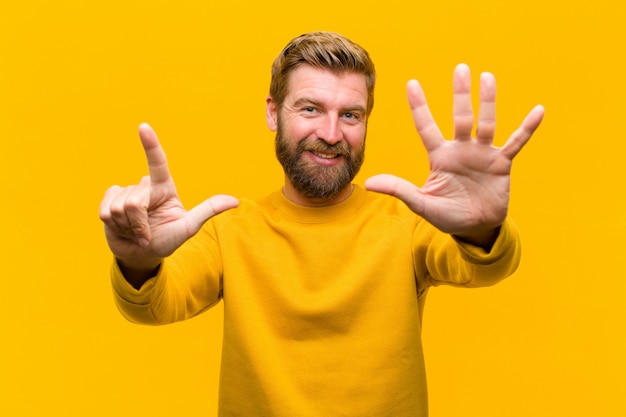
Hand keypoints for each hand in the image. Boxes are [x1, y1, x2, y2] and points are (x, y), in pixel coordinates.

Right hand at [100, 123, 238, 271]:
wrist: (142, 254)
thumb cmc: (167, 239)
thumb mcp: (188, 227)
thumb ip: (208, 211)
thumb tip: (235, 201)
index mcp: (163, 188)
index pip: (158, 163)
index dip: (150, 145)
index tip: (143, 127)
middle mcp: (144, 187)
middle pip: (134, 202)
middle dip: (139, 224)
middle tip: (146, 234)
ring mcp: (124, 192)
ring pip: (119, 208)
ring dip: (128, 227)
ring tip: (136, 231)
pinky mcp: (108, 200)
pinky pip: (105, 211)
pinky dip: (115, 226)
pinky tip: (122, 228)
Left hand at [365, 64, 543, 241]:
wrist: (474, 228)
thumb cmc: (446, 214)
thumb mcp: (421, 203)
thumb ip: (399, 190)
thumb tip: (369, 183)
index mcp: (440, 156)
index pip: (426, 126)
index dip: (420, 106)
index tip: (411, 83)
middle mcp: (461, 149)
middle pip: (460, 117)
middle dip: (460, 94)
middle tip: (460, 68)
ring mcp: (482, 154)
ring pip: (486, 123)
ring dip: (488, 102)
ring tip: (487, 77)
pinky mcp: (502, 163)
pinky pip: (516, 142)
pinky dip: (527, 128)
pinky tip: (538, 111)